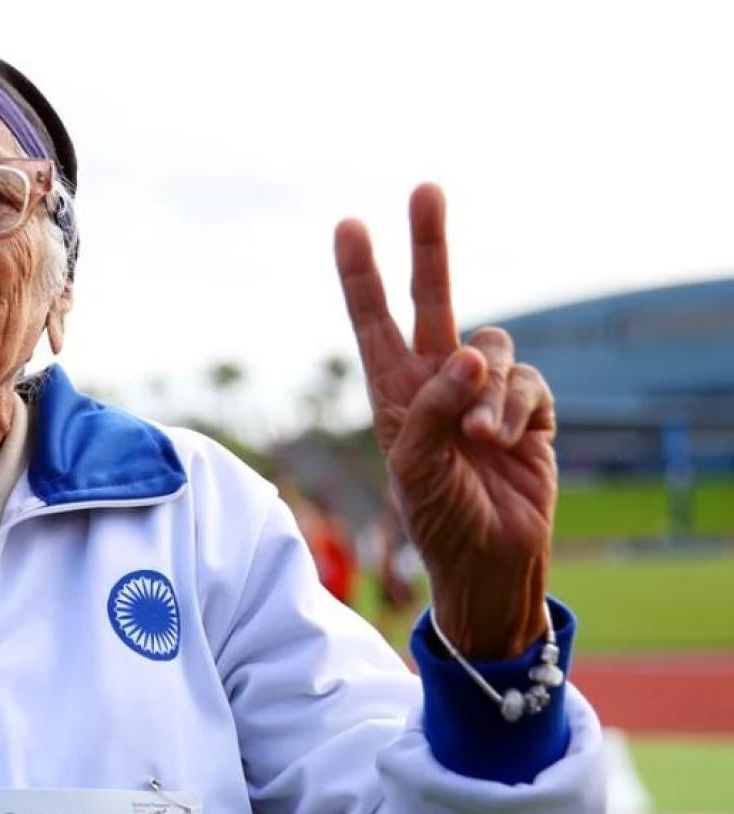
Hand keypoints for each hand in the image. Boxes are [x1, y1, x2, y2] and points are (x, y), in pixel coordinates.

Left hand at [334, 185, 554, 658]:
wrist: (488, 560)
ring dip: (489, 393)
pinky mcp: (529, 408)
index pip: (373, 323)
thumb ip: (431, 410)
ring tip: (481, 442)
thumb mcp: (414, 468)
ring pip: (491, 347)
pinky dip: (519, 413)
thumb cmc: (438, 519)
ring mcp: (484, 393)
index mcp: (393, 393)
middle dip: (429, 246)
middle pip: (434, 299)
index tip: (348, 225)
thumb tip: (469, 357)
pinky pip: (529, 384)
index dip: (361, 276)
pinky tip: (510, 445)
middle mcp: (436, 381)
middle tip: (425, 189)